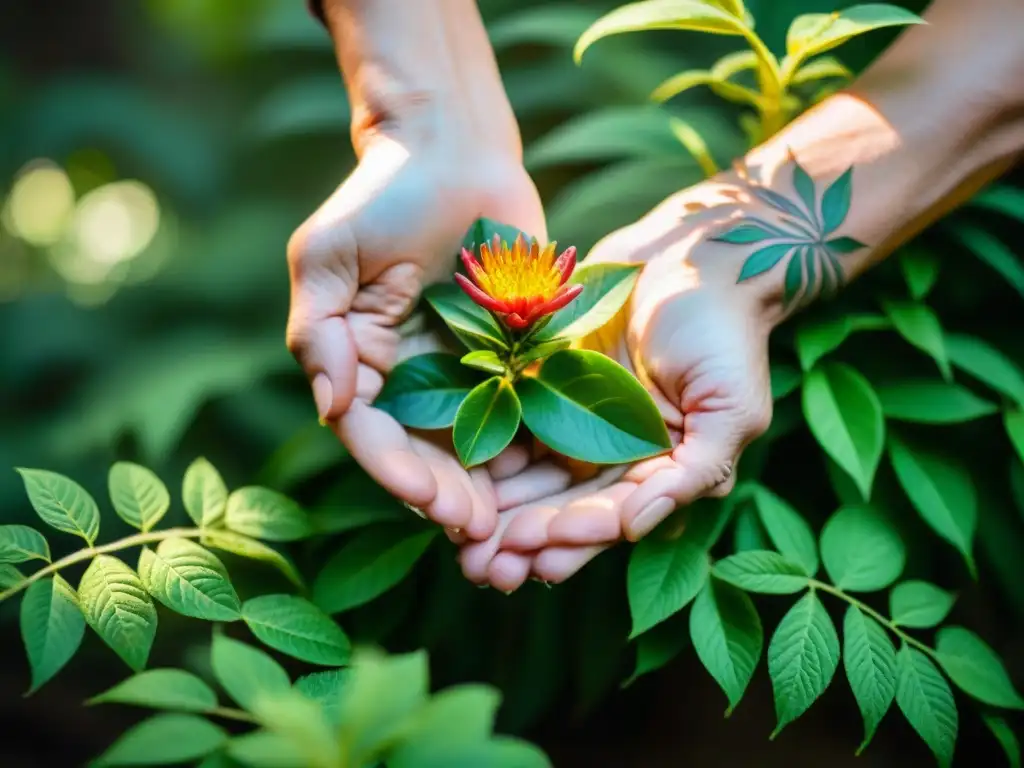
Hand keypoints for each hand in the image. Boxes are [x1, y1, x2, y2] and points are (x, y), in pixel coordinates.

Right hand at [286, 116, 549, 538]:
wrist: (453, 148)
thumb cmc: (382, 195)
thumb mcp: (327, 257)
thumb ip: (319, 334)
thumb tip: (331, 407)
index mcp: (363, 364)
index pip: (373, 434)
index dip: (397, 471)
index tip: (429, 501)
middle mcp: (413, 377)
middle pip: (427, 452)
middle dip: (448, 494)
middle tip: (478, 531)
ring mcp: (467, 369)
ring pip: (476, 443)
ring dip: (491, 487)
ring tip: (513, 526)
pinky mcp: (518, 353)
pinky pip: (526, 405)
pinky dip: (535, 444)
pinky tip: (553, 479)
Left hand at [459, 177, 779, 587]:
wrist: (691, 254)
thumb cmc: (722, 331)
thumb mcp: (730, 409)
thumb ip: (693, 472)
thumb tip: (636, 529)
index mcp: (659, 472)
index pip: (613, 518)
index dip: (573, 539)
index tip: (534, 553)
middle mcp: (615, 457)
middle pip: (564, 511)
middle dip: (524, 543)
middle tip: (480, 570)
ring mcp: (578, 423)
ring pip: (531, 481)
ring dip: (498, 513)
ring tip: (460, 542)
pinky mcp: (546, 388)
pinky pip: (510, 429)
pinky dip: (485, 457)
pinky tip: (455, 478)